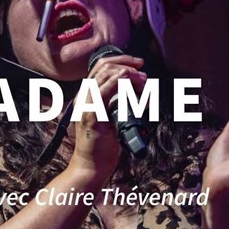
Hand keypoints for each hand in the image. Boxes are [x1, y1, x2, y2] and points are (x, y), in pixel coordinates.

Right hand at [68, 54, 145, 179]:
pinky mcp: (92, 114)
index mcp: (87, 97)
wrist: (91, 166)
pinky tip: (133, 86)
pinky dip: (121, 83)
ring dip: (129, 74)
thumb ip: (117, 104)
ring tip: (143, 84)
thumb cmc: (102, 147)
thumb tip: (135, 92)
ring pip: (105, 74)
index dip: (121, 61)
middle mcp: (84, 97)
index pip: (100, 68)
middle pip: (103, 66)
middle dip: (127, 64)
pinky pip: (105, 90)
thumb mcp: (111, 119)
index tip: (139, 65)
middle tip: (144, 74)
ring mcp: (86, 104)